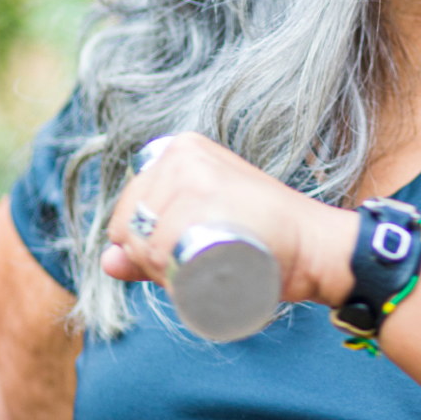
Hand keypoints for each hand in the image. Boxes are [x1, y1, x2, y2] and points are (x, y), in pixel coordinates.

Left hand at [101, 133, 357, 307]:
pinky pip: (158, 245)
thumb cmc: (263, 237)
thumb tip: (108, 262)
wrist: (312, 244)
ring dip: (162, 270)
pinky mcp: (201, 193)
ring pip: (144, 240)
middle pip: (132, 224)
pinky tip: (196, 268)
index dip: (147, 243)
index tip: (186, 252)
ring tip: (203, 268)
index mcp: (179, 150)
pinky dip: (166, 269)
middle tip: (198, 266)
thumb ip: (152, 243)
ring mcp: (190, 172)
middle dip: (152, 259)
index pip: (131, 209)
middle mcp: (180, 154)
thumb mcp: (204, 227)